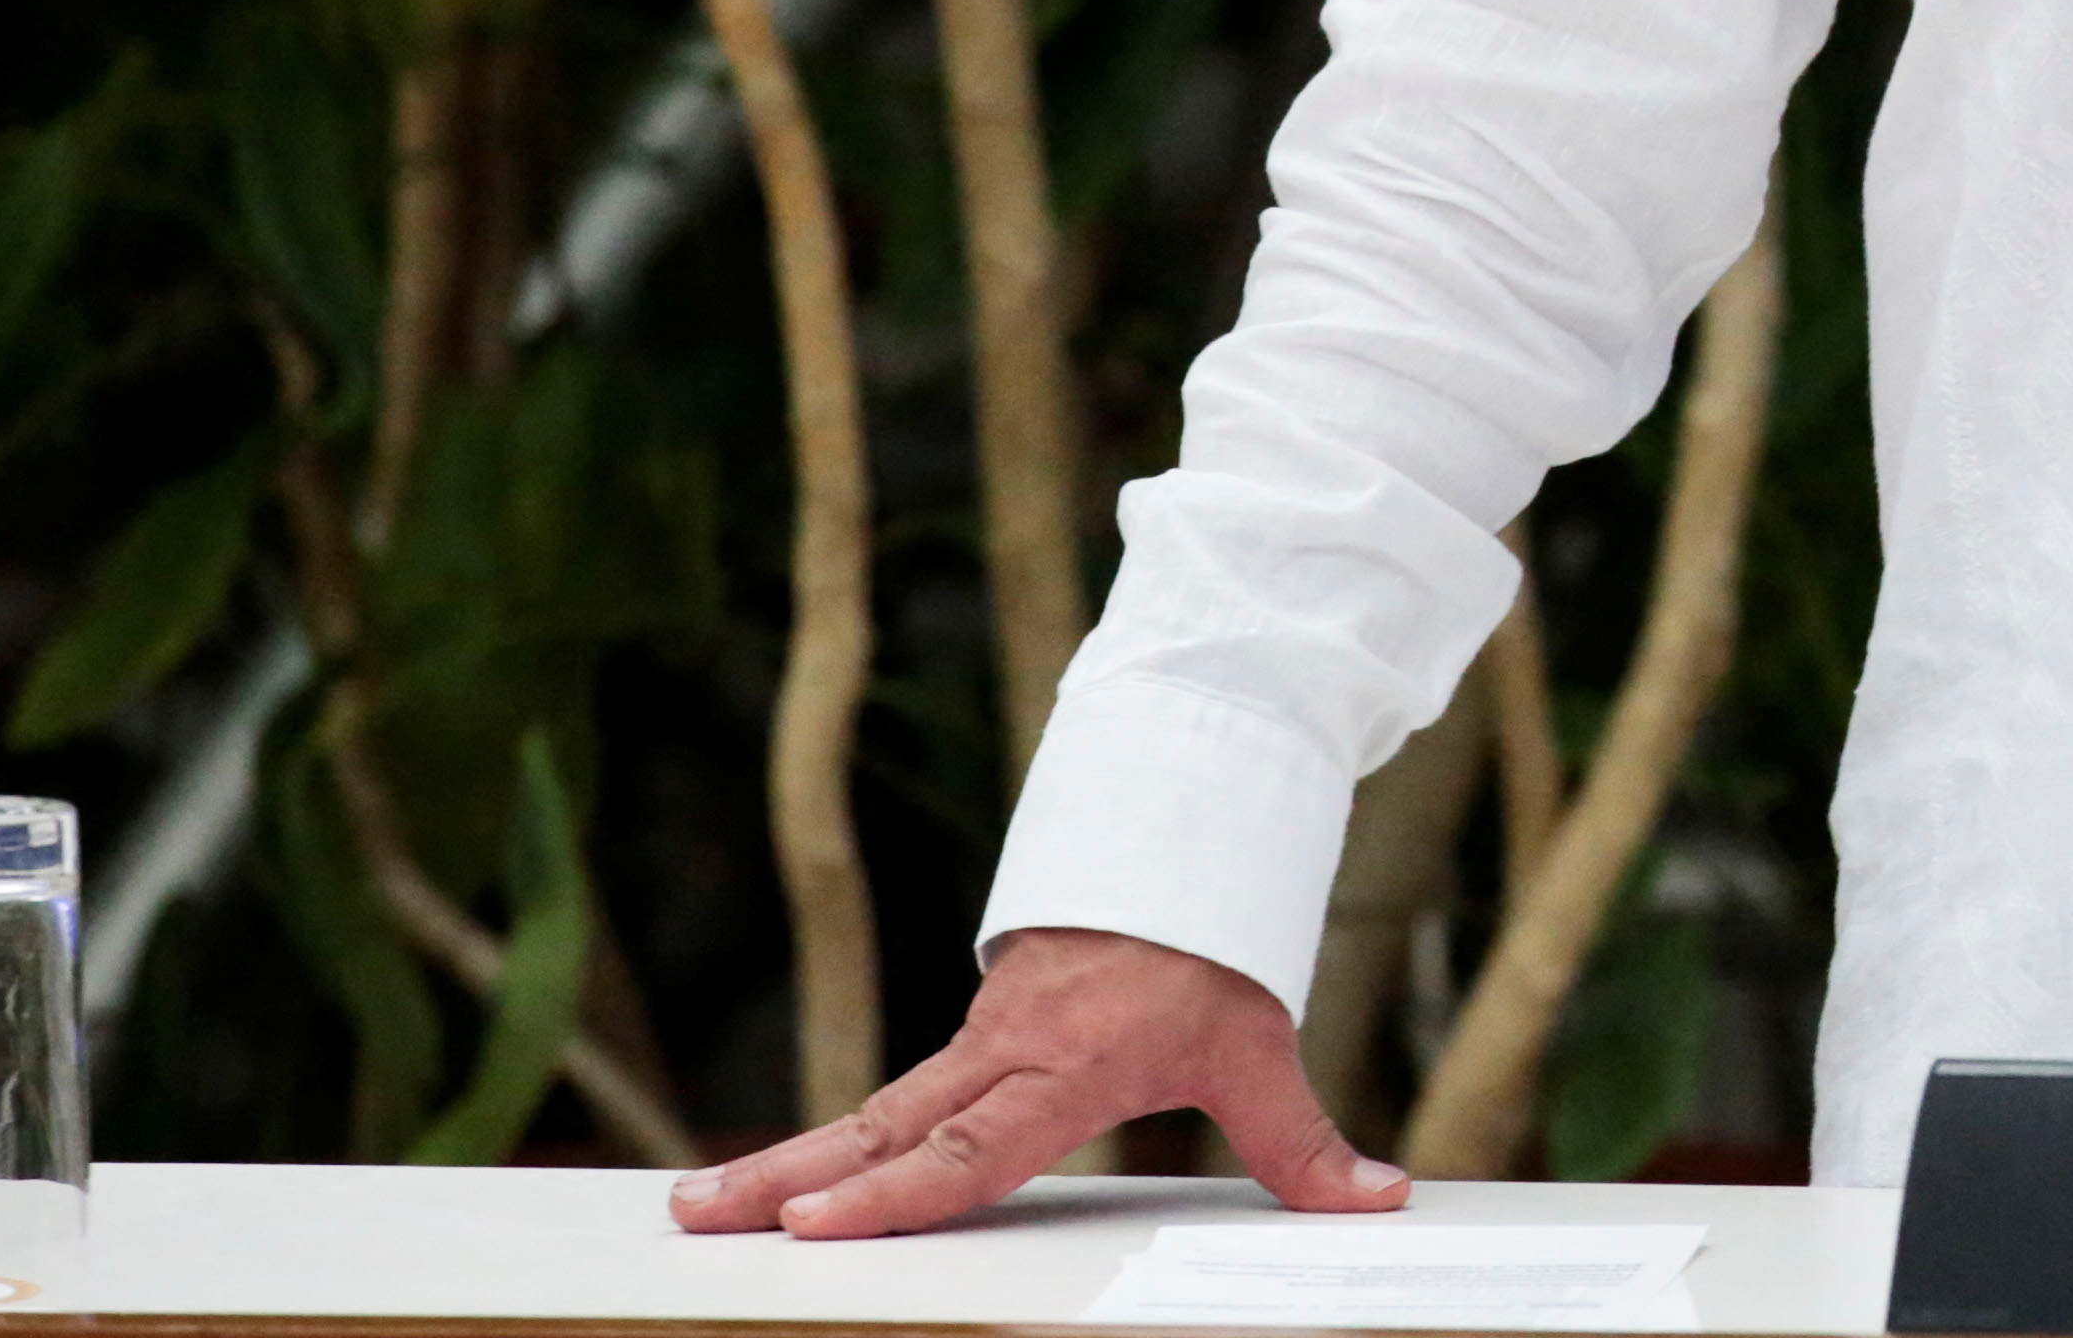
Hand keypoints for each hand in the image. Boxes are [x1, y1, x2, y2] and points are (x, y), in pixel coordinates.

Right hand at [667, 927, 1407, 1239]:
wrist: (1180, 851)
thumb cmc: (1214, 959)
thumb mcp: (1262, 1047)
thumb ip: (1304, 1142)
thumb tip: (1380, 1200)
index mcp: (1070, 1064)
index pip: (972, 1142)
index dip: (896, 1187)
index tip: (817, 1221)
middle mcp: (1007, 1053)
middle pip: (888, 1125)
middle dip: (792, 1179)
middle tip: (702, 1220)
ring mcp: (978, 1043)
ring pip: (868, 1109)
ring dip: (781, 1161)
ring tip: (691, 1208)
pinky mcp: (968, 1039)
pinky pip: (885, 1097)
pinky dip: (820, 1142)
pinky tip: (762, 1185)